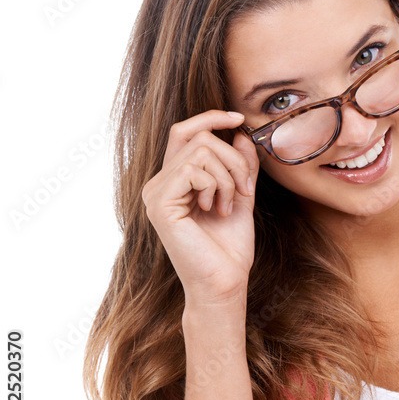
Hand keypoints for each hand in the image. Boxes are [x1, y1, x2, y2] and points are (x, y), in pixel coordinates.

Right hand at [141, 110, 259, 306]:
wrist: (224, 282)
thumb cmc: (230, 246)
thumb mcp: (241, 196)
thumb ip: (240, 164)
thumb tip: (239, 131)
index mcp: (174, 180)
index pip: (185, 132)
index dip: (211, 118)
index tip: (240, 118)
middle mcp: (158, 183)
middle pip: (199, 137)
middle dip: (234, 159)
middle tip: (244, 189)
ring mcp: (155, 193)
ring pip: (201, 151)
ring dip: (229, 177)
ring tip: (228, 205)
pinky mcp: (159, 203)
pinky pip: (194, 170)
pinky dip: (216, 186)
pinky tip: (215, 210)